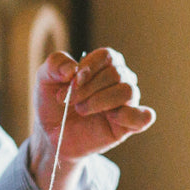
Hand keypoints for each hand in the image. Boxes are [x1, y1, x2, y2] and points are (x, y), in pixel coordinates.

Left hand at [30, 48, 156, 189]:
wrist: (52, 134)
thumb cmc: (53, 103)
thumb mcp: (44, 79)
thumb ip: (55, 64)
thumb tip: (71, 69)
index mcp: (105, 64)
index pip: (108, 56)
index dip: (89, 67)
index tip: (71, 80)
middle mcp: (121, 80)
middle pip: (116, 73)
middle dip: (87, 87)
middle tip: (67, 100)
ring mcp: (127, 103)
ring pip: (128, 91)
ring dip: (100, 100)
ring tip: (81, 110)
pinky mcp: (128, 125)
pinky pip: (144, 117)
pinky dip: (130, 115)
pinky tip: (111, 117)